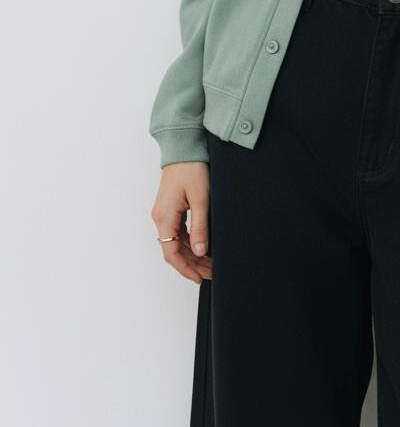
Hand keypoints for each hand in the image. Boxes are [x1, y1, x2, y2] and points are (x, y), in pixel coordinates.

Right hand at [150, 161, 212, 284]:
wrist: (184, 148)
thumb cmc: (191, 169)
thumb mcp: (201, 200)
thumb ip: (200, 227)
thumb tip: (200, 252)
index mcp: (165, 217)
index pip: (171, 253)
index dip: (186, 269)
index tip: (200, 278)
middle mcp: (160, 217)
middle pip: (173, 250)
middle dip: (192, 264)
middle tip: (211, 273)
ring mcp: (163, 213)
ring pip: (176, 243)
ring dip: (192, 255)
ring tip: (210, 264)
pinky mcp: (169, 209)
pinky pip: (177, 233)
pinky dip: (189, 243)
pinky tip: (202, 248)